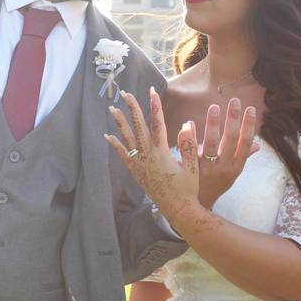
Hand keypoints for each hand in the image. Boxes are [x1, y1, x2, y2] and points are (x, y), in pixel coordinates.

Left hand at [105, 87, 199, 225]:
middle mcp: (147, 156)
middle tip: (125, 93)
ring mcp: (139, 164)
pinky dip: (115, 145)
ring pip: (127, 139)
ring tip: (112, 108)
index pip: (157, 123)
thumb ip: (189, 145)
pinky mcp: (136, 172)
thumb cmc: (188, 188)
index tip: (152, 91)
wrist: (177, 209)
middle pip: (138, 127)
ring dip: (120, 123)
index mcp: (162, 153)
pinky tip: (108, 136)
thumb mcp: (193, 166)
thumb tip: (187, 124)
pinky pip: (123, 156)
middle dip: (132, 108)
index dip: (155, 106)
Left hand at [197, 98, 258, 209]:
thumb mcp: (232, 174)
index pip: (246, 144)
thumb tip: (258, 146)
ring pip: (211, 144)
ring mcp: (207, 169)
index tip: (250, 109)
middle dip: (233, 119)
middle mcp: (224, 167)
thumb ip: (243, 157)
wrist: (197, 207)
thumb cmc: (216, 185)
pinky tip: (189, 122)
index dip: (249, 126)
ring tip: (214, 106)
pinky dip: (191, 135)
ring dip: (213, 124)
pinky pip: (191, 150)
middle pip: (230, 140)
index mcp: (236, 167)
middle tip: (234, 100)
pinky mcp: (192, 169)